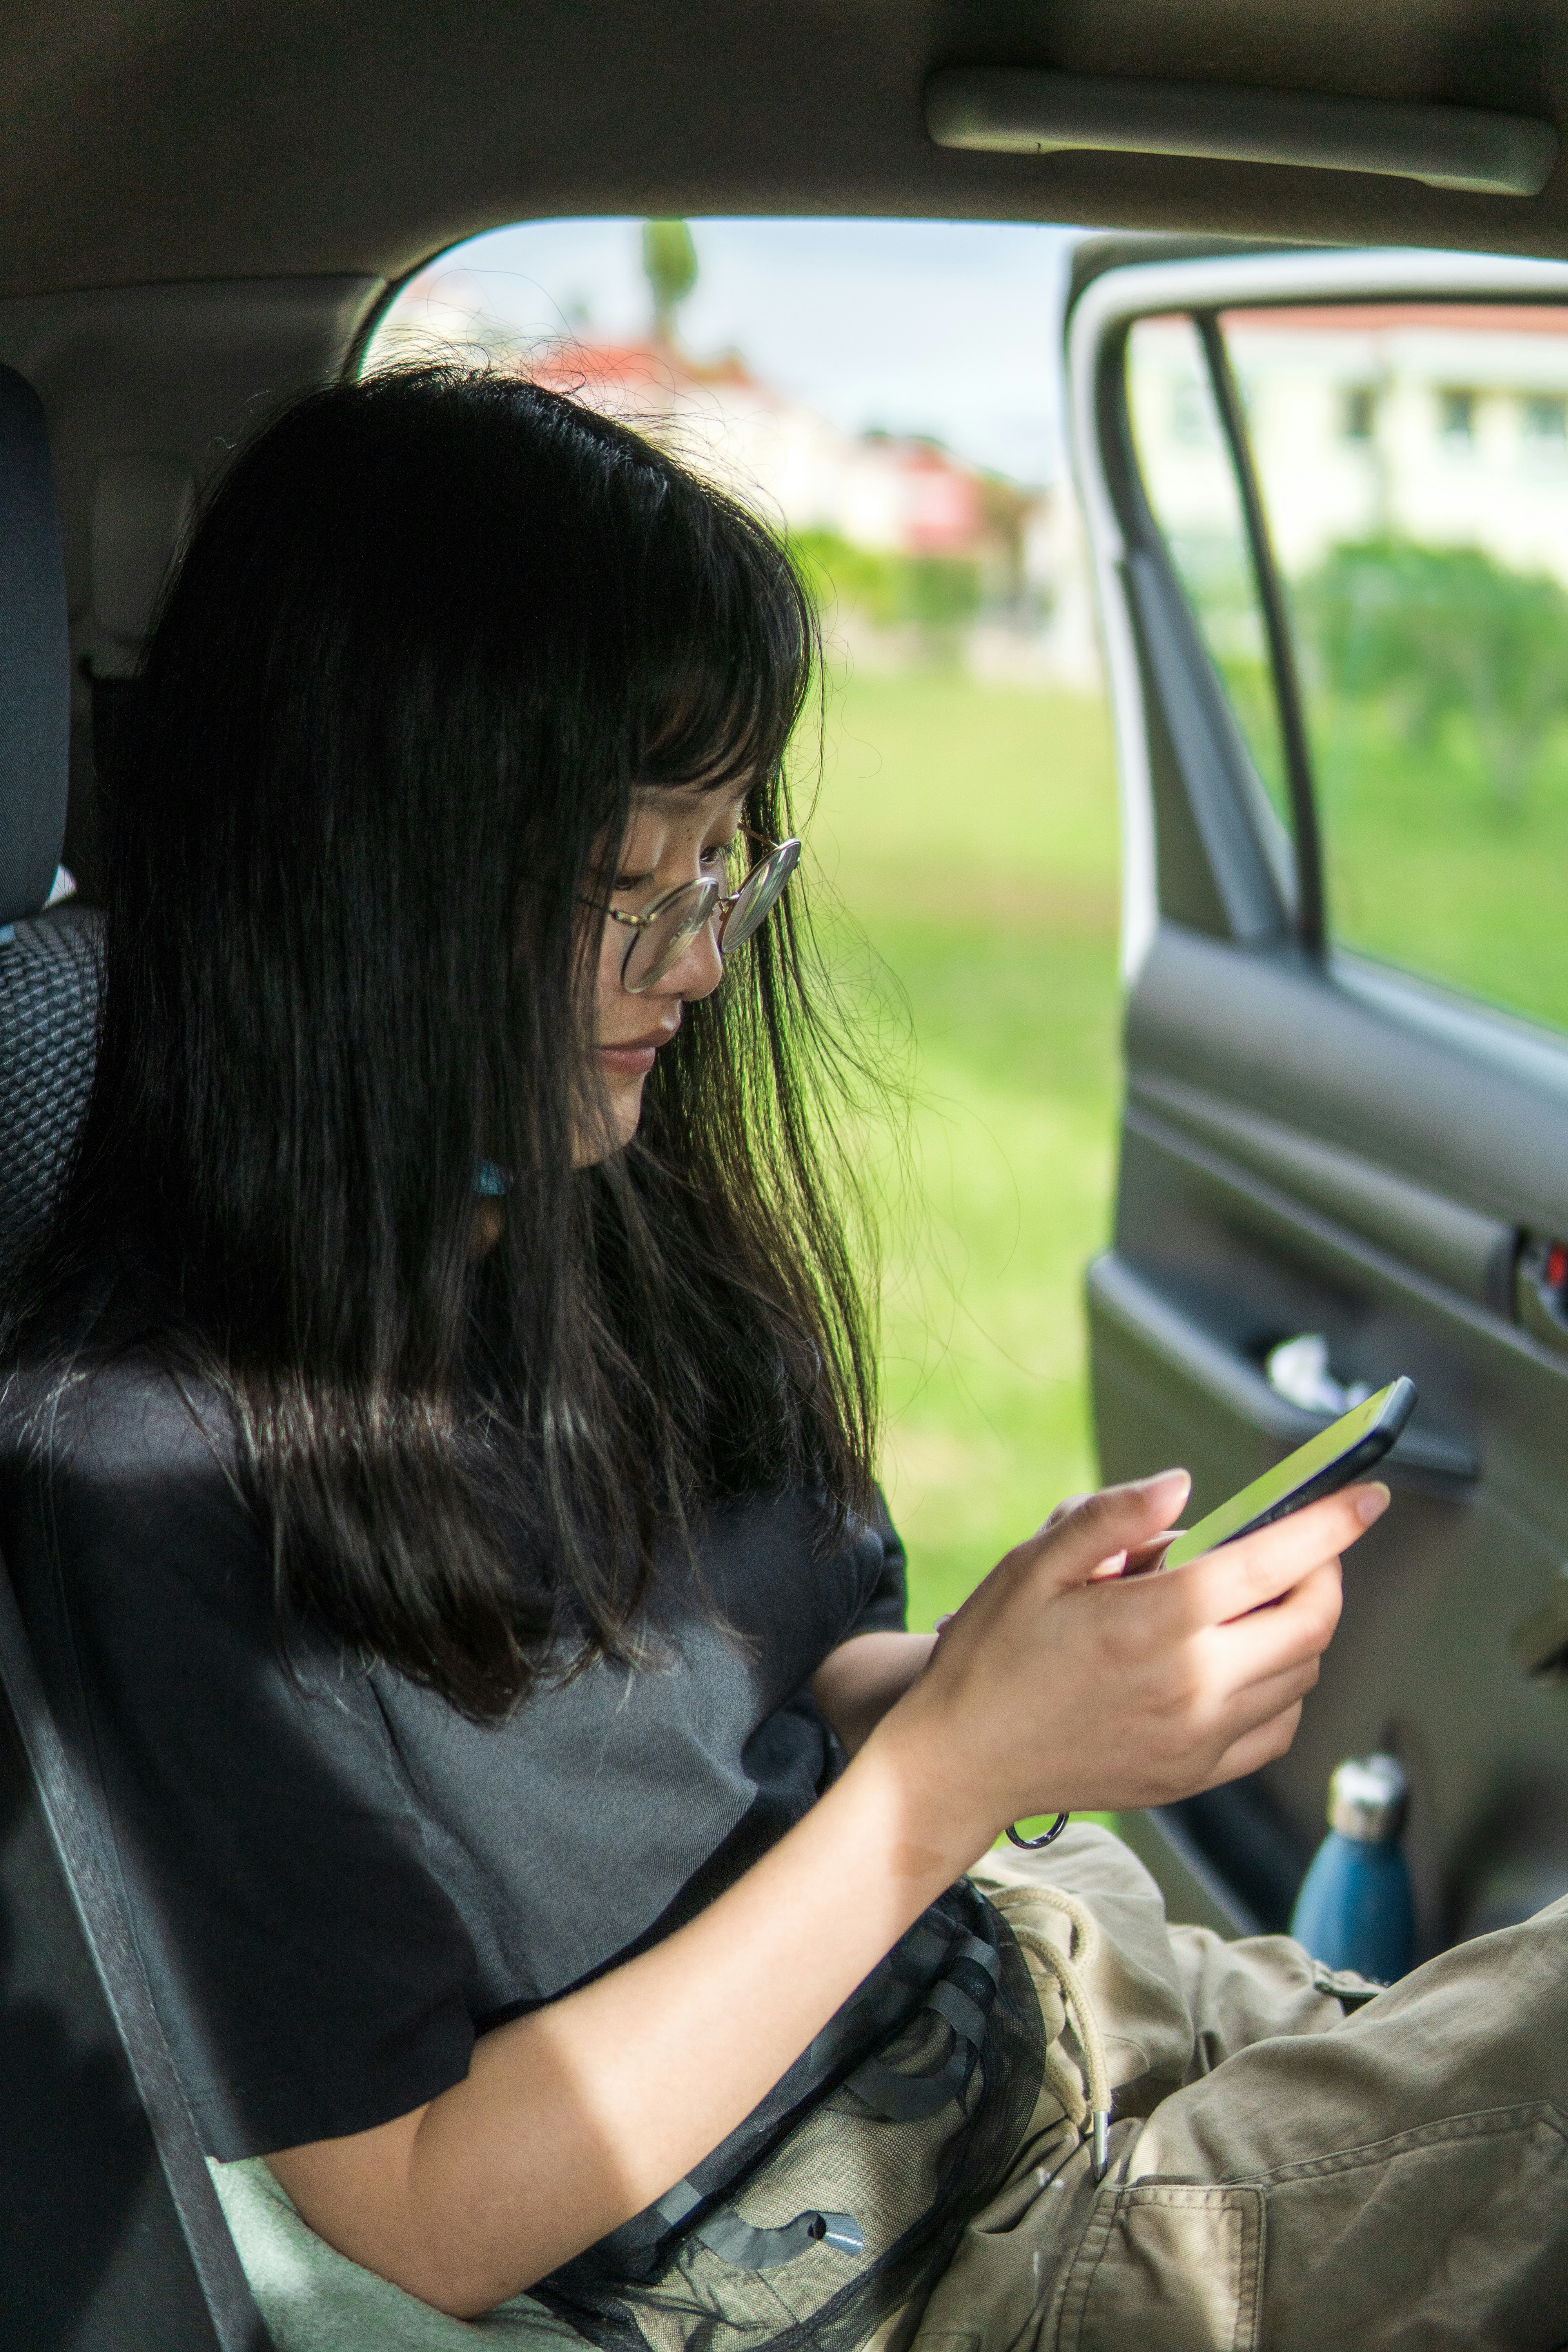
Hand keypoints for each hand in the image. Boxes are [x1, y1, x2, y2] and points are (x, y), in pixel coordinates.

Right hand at [869, 1469, 1384, 1856]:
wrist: (963, 1760)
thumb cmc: (993, 1654)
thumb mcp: (1034, 1564)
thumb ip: (1113, 1518)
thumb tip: (1184, 1486)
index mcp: (1156, 1623)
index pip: (1274, 1563)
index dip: (1332, 1523)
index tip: (1368, 1496)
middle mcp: (1193, 1685)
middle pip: (1309, 1622)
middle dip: (1324, 1572)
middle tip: (1302, 1545)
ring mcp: (1200, 1739)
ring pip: (1302, 1674)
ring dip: (1303, 1626)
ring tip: (1258, 1598)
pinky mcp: (1195, 1776)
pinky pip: (1277, 1727)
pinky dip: (1285, 1686)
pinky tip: (1246, 1661)